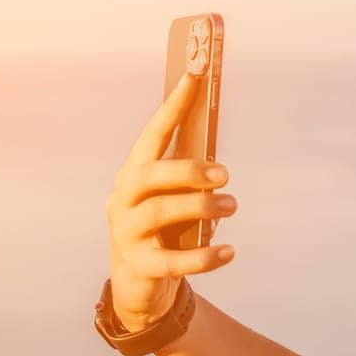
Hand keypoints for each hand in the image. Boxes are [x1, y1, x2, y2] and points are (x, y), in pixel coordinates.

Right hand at [104, 69, 236, 329]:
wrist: (138, 281)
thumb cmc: (165, 228)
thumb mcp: (173, 197)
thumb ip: (189, 176)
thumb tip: (221, 154)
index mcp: (134, 174)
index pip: (153, 134)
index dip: (174, 105)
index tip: (197, 75)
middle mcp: (124, 198)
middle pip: (150, 175)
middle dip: (189, 170)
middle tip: (225, 175)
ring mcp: (127, 232)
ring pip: (159, 213)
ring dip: (201, 207)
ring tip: (231, 205)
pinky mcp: (141, 265)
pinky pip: (173, 261)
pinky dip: (204, 257)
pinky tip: (229, 251)